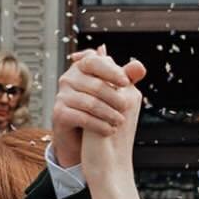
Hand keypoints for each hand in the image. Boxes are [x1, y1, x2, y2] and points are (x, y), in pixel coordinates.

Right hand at [51, 48, 145, 171]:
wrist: (80, 137)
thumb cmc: (99, 108)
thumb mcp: (115, 90)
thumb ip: (126, 77)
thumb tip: (139, 66)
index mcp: (82, 66)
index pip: (95, 61)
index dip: (111, 71)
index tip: (126, 83)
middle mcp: (68, 78)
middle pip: (95, 85)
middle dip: (114, 97)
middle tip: (126, 108)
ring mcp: (62, 95)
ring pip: (90, 103)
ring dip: (109, 114)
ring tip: (120, 121)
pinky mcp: (59, 113)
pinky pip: (82, 118)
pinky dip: (99, 125)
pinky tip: (109, 130)